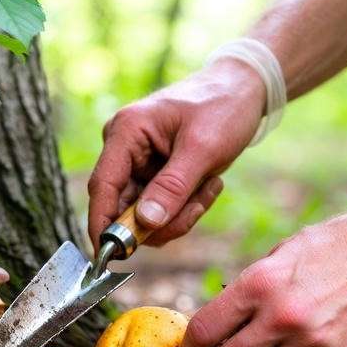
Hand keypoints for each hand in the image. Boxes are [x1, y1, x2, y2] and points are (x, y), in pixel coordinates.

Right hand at [87, 59, 265, 247]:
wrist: (244, 91)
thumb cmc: (223, 107)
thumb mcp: (203, 148)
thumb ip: (172, 187)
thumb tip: (145, 223)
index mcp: (127, 132)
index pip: (103, 186)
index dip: (102, 224)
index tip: (109, 256)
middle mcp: (125, 148)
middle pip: (124, 207)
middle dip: (161, 219)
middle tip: (196, 209)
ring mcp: (138, 163)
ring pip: (145, 214)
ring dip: (179, 213)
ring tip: (209, 187)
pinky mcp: (153, 175)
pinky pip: (161, 209)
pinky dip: (185, 207)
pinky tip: (208, 185)